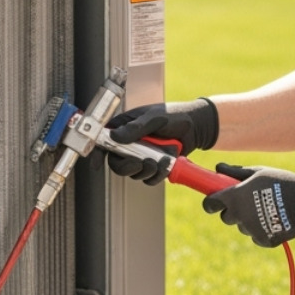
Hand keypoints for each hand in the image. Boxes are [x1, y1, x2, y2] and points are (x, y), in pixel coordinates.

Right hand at [104, 99, 219, 183]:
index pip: (104, 141)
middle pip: (116, 163)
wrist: (197, 127)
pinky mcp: (154, 167)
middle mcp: (130, 143)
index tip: (97, 164)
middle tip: (140, 163)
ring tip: (159, 160)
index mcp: (125, 127)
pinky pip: (149, 179)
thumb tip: (114, 136)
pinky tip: (167, 164)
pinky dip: (157, 175)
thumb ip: (136, 127)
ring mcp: (142, 156)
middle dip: (127, 166)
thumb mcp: (155, 117)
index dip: (97, 154)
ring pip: (133, 174)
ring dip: (145, 170)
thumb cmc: (174, 115)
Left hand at [201, 164, 294, 246]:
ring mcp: (251, 229)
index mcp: (234, 197)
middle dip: (233, 211)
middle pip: (226, 217)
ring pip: (243, 226)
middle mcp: (239, 215)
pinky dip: (262, 230)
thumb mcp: (258, 172)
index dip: (211, 202)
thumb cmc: (281, 182)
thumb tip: (218, 167)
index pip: (210, 204)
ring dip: (249, 220)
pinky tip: (274, 219)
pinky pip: (257, 236)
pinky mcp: (263, 240)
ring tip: (268, 208)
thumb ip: (235, 172)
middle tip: (248, 202)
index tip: (214, 201)